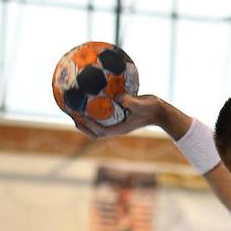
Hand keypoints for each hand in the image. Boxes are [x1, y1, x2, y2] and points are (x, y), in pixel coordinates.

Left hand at [70, 93, 190, 140]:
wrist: (161, 112)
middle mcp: (115, 127)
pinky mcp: (118, 117)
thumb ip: (131, 102)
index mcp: (119, 128)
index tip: (77, 115)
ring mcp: (116, 123)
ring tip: (75, 110)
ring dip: (85, 120)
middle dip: (81, 125)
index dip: (87, 125)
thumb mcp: (142, 104)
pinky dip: (94, 112)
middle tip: (70, 113)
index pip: (98, 131)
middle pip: (93, 132)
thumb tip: (119, 97)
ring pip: (96, 126)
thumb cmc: (152, 109)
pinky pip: (102, 117)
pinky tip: (89, 102)